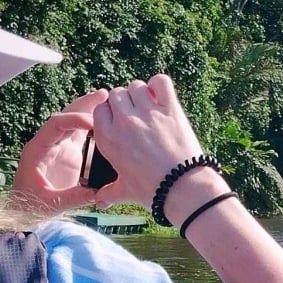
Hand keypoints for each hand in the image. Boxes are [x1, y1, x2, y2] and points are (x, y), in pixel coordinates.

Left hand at [10, 89, 106, 214]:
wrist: (22, 212)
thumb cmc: (29, 207)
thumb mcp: (52, 203)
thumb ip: (75, 197)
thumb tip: (100, 192)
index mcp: (37, 150)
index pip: (56, 124)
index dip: (75, 119)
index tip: (95, 122)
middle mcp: (47, 144)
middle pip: (66, 117)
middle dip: (84, 104)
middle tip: (104, 95)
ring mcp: (58, 149)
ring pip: (74, 124)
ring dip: (90, 112)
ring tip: (108, 101)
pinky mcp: (68, 156)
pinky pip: (80, 136)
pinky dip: (93, 128)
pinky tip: (107, 123)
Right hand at [92, 75, 207, 208]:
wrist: (183, 189)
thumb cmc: (152, 191)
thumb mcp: (125, 192)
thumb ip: (109, 192)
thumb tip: (99, 200)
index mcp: (108, 138)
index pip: (99, 110)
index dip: (109, 113)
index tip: (118, 120)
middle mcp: (124, 122)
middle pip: (116, 94)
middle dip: (124, 102)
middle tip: (135, 114)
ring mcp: (147, 113)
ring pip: (136, 86)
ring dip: (141, 93)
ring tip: (149, 106)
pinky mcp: (170, 109)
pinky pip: (161, 82)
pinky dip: (159, 85)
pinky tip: (161, 97)